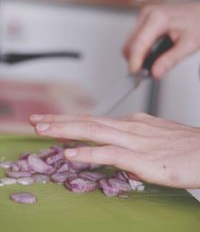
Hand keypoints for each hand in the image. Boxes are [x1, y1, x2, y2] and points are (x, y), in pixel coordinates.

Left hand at [30, 113, 199, 188]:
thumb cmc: (186, 146)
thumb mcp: (154, 136)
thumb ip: (133, 138)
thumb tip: (115, 144)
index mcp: (132, 123)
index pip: (94, 118)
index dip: (70, 119)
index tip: (51, 120)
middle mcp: (130, 127)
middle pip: (89, 121)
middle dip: (60, 121)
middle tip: (36, 120)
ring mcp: (136, 141)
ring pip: (95, 132)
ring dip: (66, 130)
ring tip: (43, 130)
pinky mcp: (144, 159)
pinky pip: (112, 154)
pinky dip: (90, 153)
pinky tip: (73, 153)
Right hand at [123, 2, 199, 78]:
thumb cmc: (198, 23)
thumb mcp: (189, 45)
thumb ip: (170, 60)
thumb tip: (155, 72)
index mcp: (158, 18)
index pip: (139, 44)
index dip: (134, 61)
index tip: (135, 74)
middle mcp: (148, 14)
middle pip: (131, 44)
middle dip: (136, 60)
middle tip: (147, 72)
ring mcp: (145, 15)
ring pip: (130, 42)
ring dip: (137, 56)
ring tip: (151, 64)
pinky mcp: (144, 19)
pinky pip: (135, 38)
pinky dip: (139, 50)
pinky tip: (150, 55)